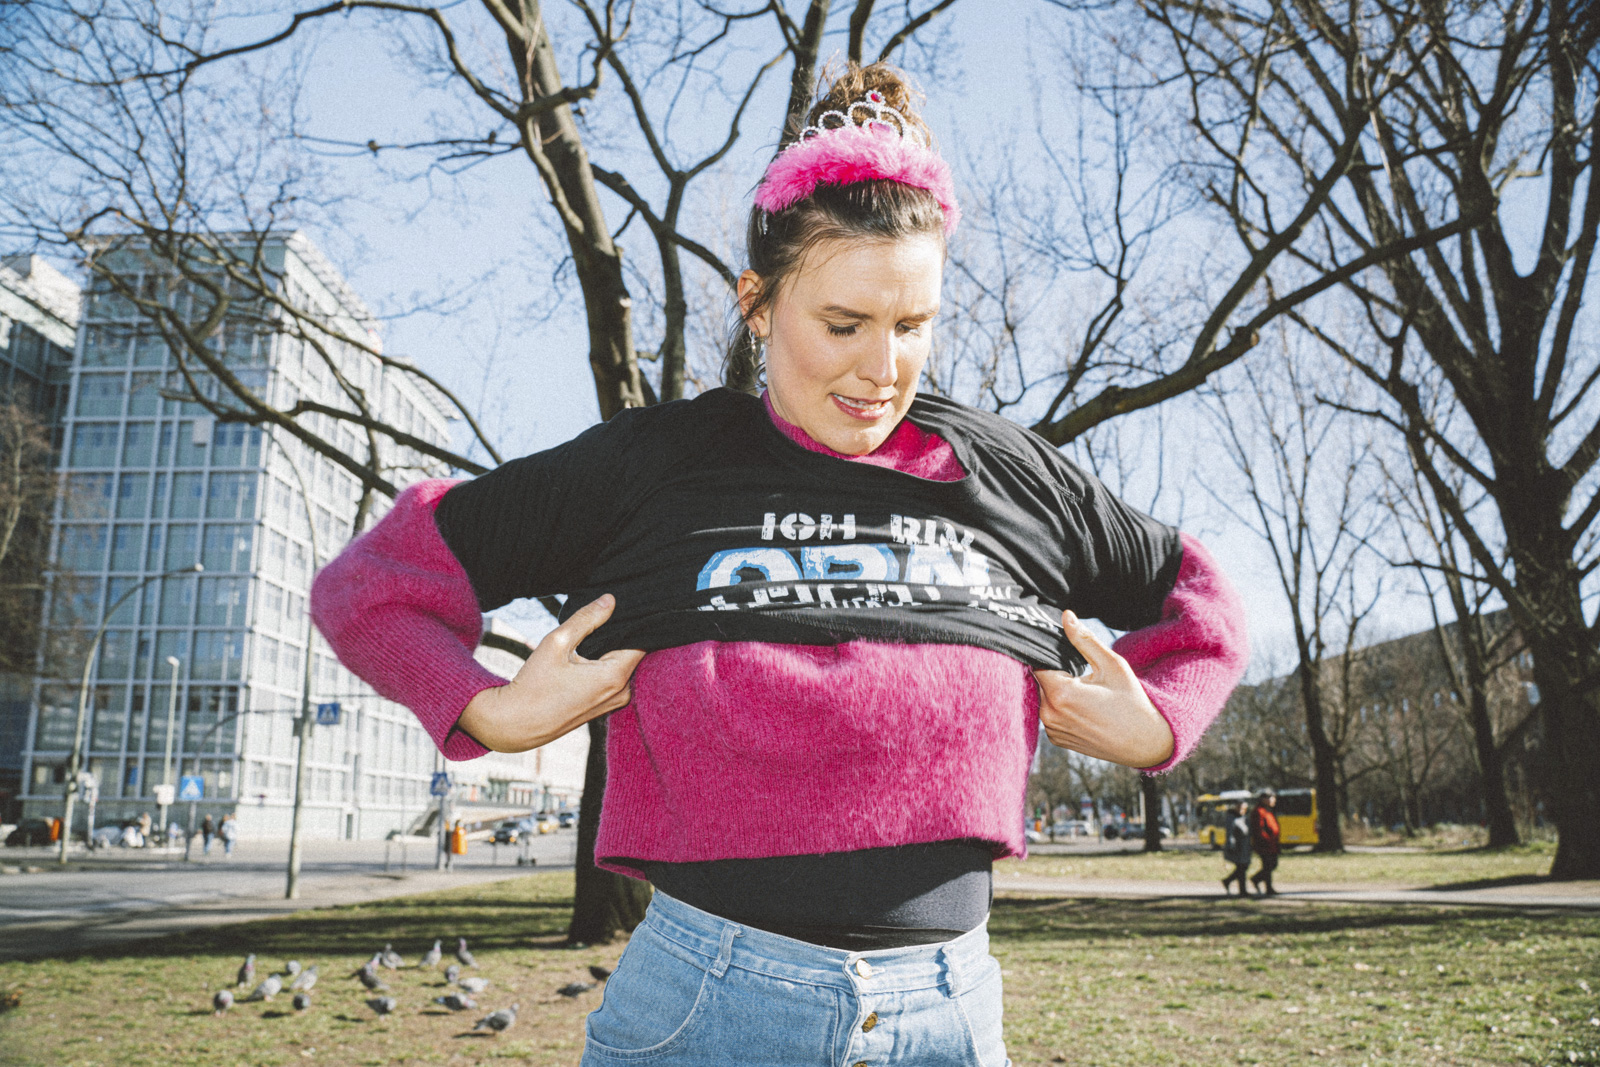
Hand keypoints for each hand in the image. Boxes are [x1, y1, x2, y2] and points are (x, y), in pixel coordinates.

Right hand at [458, 594, 644, 752]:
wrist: (517, 724)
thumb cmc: (534, 684)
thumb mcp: (557, 642)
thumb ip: (587, 619)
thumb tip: (610, 600)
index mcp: (614, 677)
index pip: (640, 641)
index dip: (631, 623)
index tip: (618, 609)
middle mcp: (622, 692)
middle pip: (632, 653)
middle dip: (618, 636)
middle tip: (596, 621)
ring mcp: (615, 702)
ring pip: (623, 665)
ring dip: (609, 651)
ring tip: (585, 641)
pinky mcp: (605, 707)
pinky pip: (614, 678)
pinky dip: (604, 666)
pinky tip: (583, 659)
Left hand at [1032, 609, 1173, 768]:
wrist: (1145, 743)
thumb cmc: (1132, 702)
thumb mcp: (1112, 665)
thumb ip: (1084, 640)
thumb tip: (1066, 616)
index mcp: (1061, 694)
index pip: (1038, 664)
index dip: (1050, 654)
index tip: (1065, 653)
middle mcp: (1050, 715)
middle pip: (1040, 681)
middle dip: (1055, 672)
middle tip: (1080, 671)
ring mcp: (1053, 730)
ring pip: (1045, 698)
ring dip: (1057, 691)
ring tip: (1085, 691)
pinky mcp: (1058, 740)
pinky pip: (1051, 715)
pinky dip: (1061, 707)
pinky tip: (1083, 707)